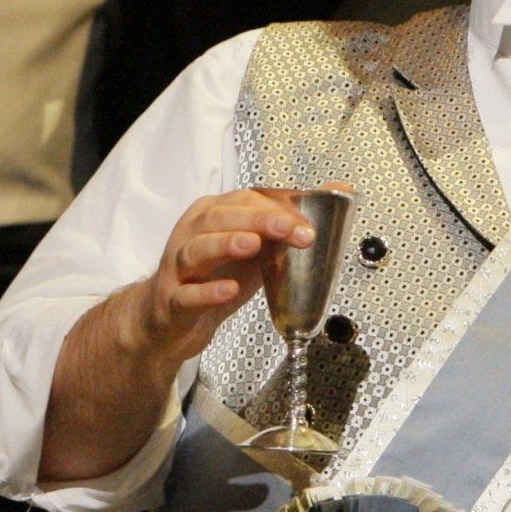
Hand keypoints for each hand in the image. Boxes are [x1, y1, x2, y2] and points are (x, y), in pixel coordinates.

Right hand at [135, 189, 316, 364]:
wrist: (173, 322)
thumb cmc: (216, 276)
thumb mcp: (256, 246)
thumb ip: (291, 220)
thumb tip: (339, 189)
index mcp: (212, 215)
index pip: (243, 200)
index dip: (275, 209)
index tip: (306, 222)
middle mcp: (191, 235)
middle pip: (219, 218)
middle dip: (257, 220)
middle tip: (289, 229)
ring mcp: (178, 268)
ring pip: (196, 249)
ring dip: (225, 244)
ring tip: (253, 246)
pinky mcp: (171, 301)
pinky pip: (186, 295)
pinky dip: (207, 292)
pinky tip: (228, 291)